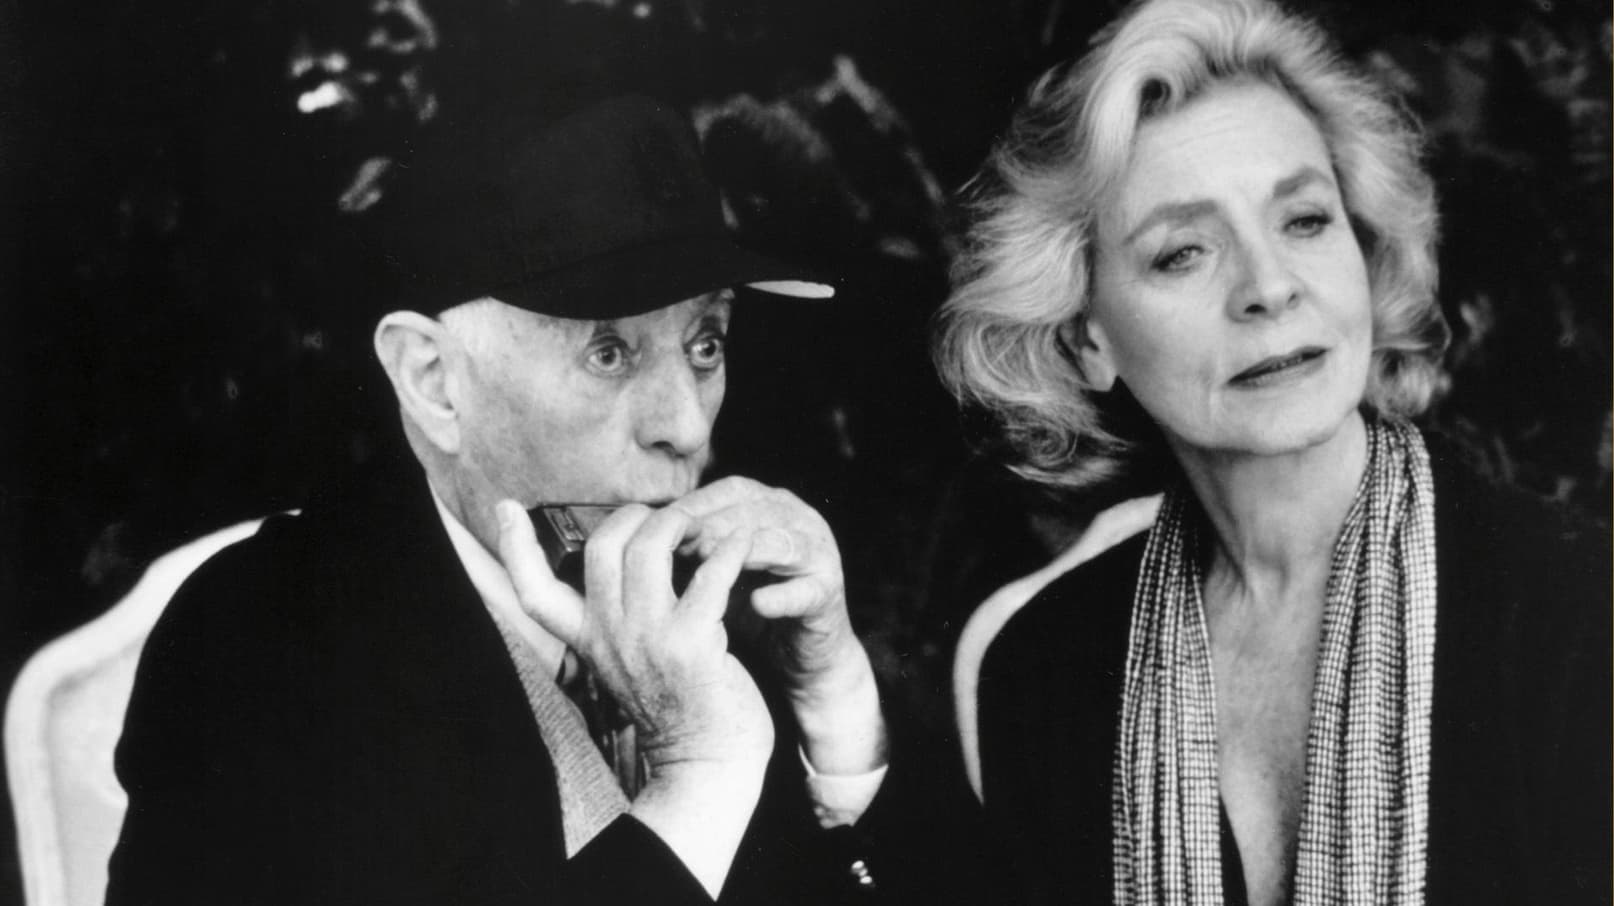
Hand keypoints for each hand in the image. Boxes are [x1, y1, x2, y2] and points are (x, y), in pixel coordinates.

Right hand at [494, 500, 772, 772]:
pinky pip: (710, 575)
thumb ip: (615, 620)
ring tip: (702, 527)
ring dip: (680, 523)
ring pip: (649, 548)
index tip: (504, 508)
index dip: (515, 547)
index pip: (533, 593)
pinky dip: (729, 549)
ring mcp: (648, 640)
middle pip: (601, 547)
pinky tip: (741, 542)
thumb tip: (620, 566)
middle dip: (634, 516)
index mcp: (588, 640)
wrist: (708, 765)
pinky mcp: (692, 645)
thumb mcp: (626, 662)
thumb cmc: (677, 706)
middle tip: (665, 518)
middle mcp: (610, 637)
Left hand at [672, 478, 886, 774]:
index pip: (726, 492)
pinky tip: (758, 604)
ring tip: (708, 568)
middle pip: (755, 510)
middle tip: (675, 544)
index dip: (690, 506)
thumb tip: (622, 538)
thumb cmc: (741, 611)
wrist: (794, 660)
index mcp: (766, 508)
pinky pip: (809, 589)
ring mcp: (819, 554)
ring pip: (783, 541)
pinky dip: (783, 596)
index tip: (652, 526)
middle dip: (712, 525)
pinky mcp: (829, 593)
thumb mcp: (704, 575)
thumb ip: (677, 552)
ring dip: (745, 552)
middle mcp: (796, 521)